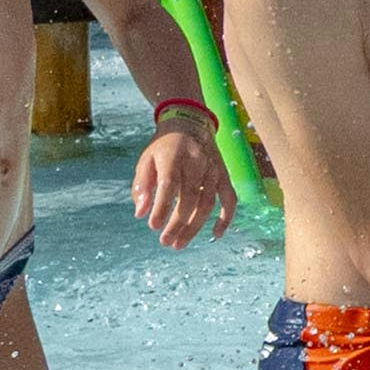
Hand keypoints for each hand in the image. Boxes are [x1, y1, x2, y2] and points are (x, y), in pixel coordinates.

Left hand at [126, 117, 233, 244]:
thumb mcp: (146, 161)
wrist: (190, 126)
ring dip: (194, 226)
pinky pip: (229, 199)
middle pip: (189, 198)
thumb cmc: (164, 148)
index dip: (162, 207)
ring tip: (179, 244)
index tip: (153, 226)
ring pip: (207, 203)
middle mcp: (196, 162)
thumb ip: (142, 187)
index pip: (169, 184)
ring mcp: (213, 170)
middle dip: (177, 224)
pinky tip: (216, 234)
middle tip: (165, 242)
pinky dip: (225, 218)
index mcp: (173, 156)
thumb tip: (140, 214)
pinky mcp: (224, 176)